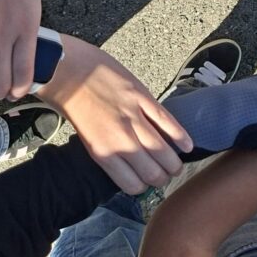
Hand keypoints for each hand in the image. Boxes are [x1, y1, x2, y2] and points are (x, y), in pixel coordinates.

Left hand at [37, 35, 192, 193]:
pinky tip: (188, 146)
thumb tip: (128, 162)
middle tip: (166, 177)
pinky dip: (180, 135)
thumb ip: (107, 150)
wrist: (68, 70)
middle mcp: (120, 139)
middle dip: (162, 178)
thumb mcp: (84, 136)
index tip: (146, 183)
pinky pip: (166, 120)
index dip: (142, 187)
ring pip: (162, 148)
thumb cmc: (72, 103)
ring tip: (177, 168)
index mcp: (102, 152)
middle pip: (151, 170)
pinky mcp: (142, 97)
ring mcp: (133, 117)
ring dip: (173, 162)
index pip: (131, 183)